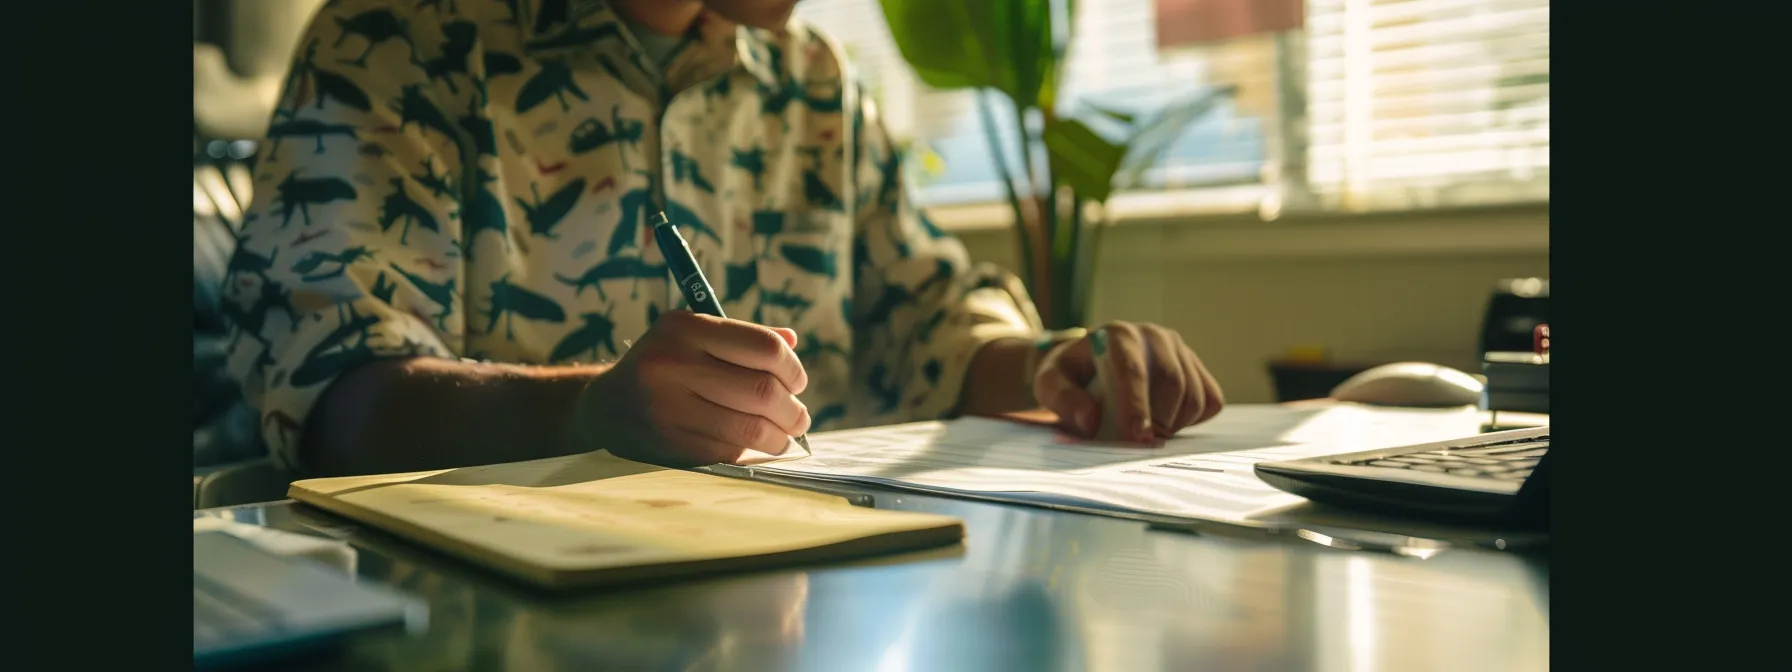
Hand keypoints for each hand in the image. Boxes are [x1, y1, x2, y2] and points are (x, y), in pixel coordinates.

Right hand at [581, 310, 811, 466]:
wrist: (606, 406)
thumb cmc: (664, 367)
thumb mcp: (693, 339)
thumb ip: (741, 338)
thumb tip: (792, 341)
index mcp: (684, 328)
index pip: (763, 347)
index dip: (792, 368)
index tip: (797, 382)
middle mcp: (673, 364)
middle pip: (762, 390)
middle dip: (793, 409)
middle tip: (799, 417)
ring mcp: (668, 407)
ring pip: (750, 428)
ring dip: (779, 437)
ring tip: (782, 436)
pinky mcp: (669, 444)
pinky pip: (729, 452)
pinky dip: (751, 453)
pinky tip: (754, 448)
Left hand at [1032, 322, 1223, 441]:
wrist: (1092, 363)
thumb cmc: (1071, 376)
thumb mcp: (1050, 384)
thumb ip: (1063, 399)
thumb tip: (1090, 420)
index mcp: (1117, 335)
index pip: (1133, 370)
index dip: (1137, 406)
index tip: (1138, 437)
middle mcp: (1153, 336)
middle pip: (1172, 382)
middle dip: (1160, 420)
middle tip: (1142, 444)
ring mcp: (1178, 349)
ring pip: (1195, 394)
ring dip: (1175, 423)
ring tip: (1149, 431)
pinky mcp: (1195, 366)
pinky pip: (1211, 400)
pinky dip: (1194, 419)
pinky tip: (1169, 421)